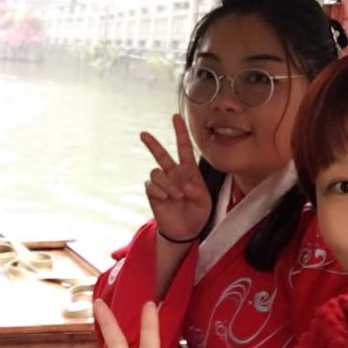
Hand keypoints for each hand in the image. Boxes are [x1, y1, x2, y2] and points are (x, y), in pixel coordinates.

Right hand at [141, 115, 211, 243]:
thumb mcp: (204, 202)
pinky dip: (159, 191)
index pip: (184, 148)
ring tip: (176, 196)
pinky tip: (165, 198)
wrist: (185, 230)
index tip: (176, 117)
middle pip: (161, 155)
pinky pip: (151, 185)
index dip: (180, 132)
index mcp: (189, 171)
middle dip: (153, 144)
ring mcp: (162, 183)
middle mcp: (173, 174)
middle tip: (143, 134)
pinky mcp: (153, 193)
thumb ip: (197, 192)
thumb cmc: (197, 213)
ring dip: (168, 183)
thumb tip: (184, 186)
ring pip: (157, 172)